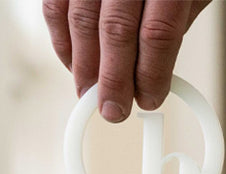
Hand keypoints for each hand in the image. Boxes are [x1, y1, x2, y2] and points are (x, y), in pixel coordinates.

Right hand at [43, 0, 211, 121]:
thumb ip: (172, 24)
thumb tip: (150, 75)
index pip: (158, 34)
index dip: (151, 74)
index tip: (148, 100)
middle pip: (115, 30)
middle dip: (112, 79)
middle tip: (113, 111)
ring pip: (78, 19)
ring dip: (82, 65)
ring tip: (90, 94)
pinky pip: (54, 3)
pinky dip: (61, 38)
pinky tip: (73, 61)